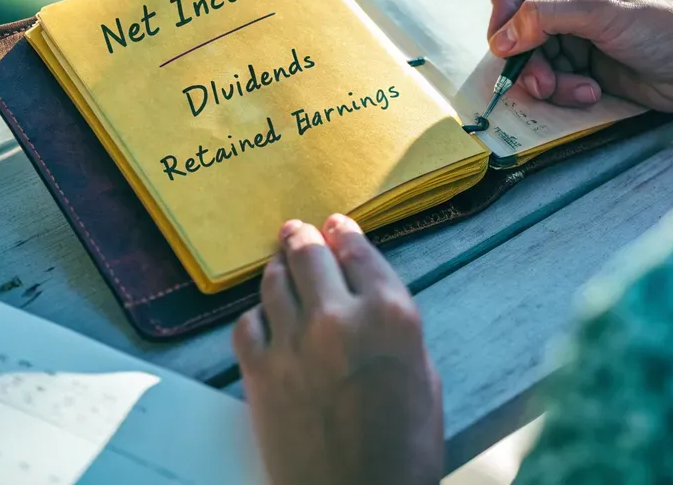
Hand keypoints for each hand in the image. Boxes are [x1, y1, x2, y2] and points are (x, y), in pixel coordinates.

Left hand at [233, 215, 441, 484]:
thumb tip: (368, 295)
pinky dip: (257, 315)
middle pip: (308, 254)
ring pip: (273, 281)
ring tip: (278, 264)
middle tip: (296, 232)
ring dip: (277, 267)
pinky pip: (247, 323)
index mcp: (391, 315)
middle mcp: (339, 317)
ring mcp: (294, 343)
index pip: (358, 251)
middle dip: (302, 238)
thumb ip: (395, 326)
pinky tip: (266, 318)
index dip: (343, 232)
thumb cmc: (407, 447)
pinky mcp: (259, 372)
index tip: (334, 225)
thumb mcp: (424, 376)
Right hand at [485, 0, 672, 127]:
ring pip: (529, 55)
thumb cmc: (667, 26)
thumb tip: (501, 38)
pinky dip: (563, 89)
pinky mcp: (583, 61)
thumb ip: (544, 17)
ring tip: (575, 90)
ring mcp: (575, 29)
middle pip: (515, 24)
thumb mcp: (600, 11)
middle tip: (541, 81)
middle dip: (526, 56)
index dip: (502, 9)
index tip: (507, 42)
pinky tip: (590, 91)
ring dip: (546, 78)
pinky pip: (550, 76)